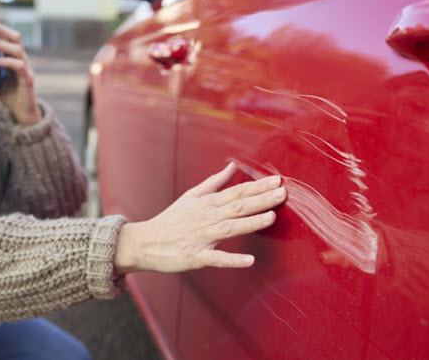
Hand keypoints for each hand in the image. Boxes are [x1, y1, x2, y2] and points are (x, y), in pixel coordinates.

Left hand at [0, 18, 41, 124]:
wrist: (22, 111)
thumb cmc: (8, 91)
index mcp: (14, 55)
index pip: (7, 35)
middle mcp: (22, 58)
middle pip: (14, 36)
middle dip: (0, 28)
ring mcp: (26, 67)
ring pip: (17, 49)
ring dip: (0, 44)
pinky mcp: (27, 79)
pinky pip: (19, 66)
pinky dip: (7, 61)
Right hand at [114, 162, 285, 274]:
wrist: (146, 242)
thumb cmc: (171, 220)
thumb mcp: (192, 196)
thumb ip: (214, 182)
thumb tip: (232, 166)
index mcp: (207, 203)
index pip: (236, 192)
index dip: (257, 186)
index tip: (277, 181)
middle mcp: (206, 218)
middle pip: (237, 206)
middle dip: (261, 200)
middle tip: (282, 193)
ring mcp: (202, 237)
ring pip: (230, 228)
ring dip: (251, 222)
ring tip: (271, 217)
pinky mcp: (196, 257)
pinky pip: (216, 259)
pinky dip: (233, 260)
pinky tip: (249, 261)